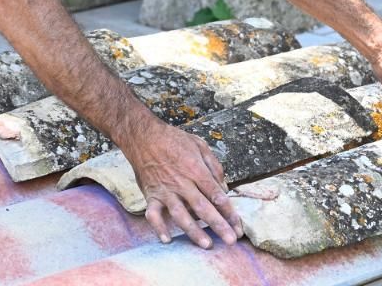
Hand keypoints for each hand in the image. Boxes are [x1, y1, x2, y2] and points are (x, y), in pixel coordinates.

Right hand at [123, 119, 242, 248]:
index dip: (229, 211)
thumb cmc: (173, 139)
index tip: (238, 225)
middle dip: (218, 225)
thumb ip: (214, 166)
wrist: (143, 136)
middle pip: (202, 207)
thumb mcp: (199, 144)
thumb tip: (224, 188)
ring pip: (181, 214)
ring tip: (206, 244)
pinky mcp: (151, 195)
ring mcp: (165, 191)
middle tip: (231, 240)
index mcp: (196, 169)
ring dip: (194, 231)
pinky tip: (167, 239)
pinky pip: (153, 214)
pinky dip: (158, 227)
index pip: (216, 194)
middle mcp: (182, 182)